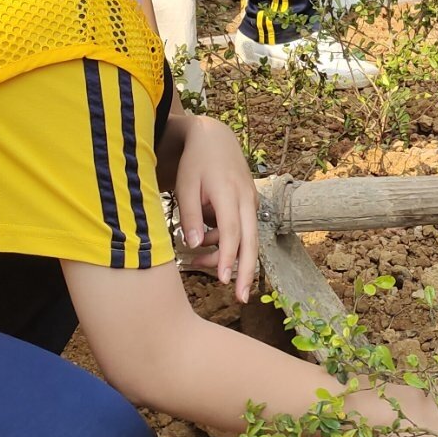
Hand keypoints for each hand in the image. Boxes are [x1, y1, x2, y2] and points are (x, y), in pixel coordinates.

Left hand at [172, 116, 260, 300]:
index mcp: (229, 193)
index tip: (225, 282)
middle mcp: (247, 199)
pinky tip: (208, 244)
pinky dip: (229, 243)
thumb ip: (191, 215)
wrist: (215, 138)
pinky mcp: (250, 204)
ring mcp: (251, 201)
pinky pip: (243, 229)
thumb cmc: (196, 163)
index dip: (229, 257)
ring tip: (199, 263)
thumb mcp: (185, 186)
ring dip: (229, 257)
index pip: (232, 232)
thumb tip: (196, 245)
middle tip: (242, 298)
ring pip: (248, 238)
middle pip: (252, 241)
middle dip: (247, 271)